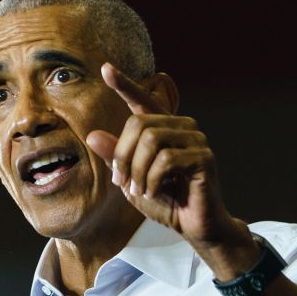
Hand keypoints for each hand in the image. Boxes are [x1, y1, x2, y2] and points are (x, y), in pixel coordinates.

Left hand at [86, 63, 248, 253]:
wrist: (194, 227)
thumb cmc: (164, 202)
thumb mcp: (131, 181)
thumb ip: (115, 158)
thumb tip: (92, 135)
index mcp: (163, 129)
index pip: (141, 101)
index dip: (124, 85)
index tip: (105, 69)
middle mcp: (181, 127)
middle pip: (138, 124)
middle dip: (123, 156)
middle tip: (122, 183)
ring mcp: (196, 139)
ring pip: (151, 140)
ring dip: (137, 171)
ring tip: (139, 190)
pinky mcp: (204, 156)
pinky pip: (166, 159)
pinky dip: (152, 179)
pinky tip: (153, 192)